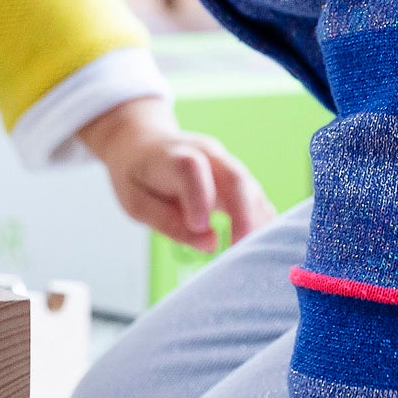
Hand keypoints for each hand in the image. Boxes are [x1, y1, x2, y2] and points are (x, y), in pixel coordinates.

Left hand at [77, 96, 271, 252]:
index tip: (199, 226)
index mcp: (171, 156)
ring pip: (250, 188)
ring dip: (256, 222)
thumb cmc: (138, 177)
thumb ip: (168, 222)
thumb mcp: (136, 202)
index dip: (199, 196)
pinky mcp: (237, 176)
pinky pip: (255, 196)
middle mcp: (205, 153)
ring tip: (250, 254)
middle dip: (243, 215)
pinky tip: (260, 244)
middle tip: (239, 249)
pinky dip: (261, 220)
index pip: (190, 168)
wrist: (144, 143)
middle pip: (234, 177)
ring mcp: (225, 162)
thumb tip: (210, 244)